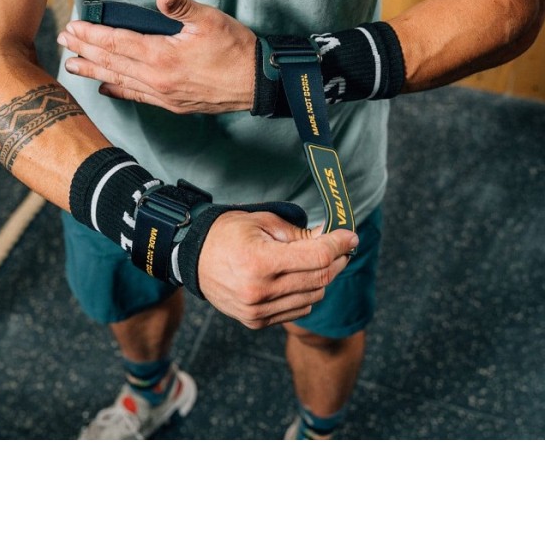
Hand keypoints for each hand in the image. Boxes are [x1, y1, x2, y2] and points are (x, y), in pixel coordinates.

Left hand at [57, 0, 256, 113]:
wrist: (256, 83)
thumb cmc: (235, 49)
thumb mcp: (210, 19)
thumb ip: (182, 6)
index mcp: (162, 56)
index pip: (117, 42)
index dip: (92, 34)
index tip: (73, 27)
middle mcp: (157, 79)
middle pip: (112, 62)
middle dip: (85, 51)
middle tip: (63, 41)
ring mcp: (163, 94)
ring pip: (120, 81)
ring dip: (94, 72)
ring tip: (72, 66)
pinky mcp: (172, 104)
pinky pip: (136, 97)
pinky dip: (117, 90)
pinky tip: (105, 87)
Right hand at [198, 210, 358, 328]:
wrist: (193, 258)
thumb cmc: (228, 233)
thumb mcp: (263, 223)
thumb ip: (299, 234)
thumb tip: (331, 238)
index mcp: (260, 261)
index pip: (317, 256)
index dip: (340, 244)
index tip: (351, 236)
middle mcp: (260, 291)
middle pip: (320, 279)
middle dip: (337, 260)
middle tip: (342, 246)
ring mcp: (257, 310)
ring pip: (313, 297)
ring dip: (323, 278)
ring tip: (316, 260)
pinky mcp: (256, 321)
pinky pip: (298, 310)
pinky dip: (306, 294)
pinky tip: (297, 278)